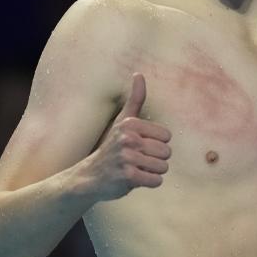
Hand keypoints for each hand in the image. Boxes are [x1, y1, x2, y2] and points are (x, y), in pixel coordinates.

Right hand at [74, 73, 171, 200]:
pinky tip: (136, 179)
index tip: (141, 145)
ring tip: (137, 168)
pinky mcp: (128, 176)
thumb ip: (135, 99)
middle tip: (138, 159)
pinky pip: (156, 180)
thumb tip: (139, 74)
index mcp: (130, 124)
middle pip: (166, 152)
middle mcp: (128, 138)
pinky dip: (150, 182)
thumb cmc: (112, 147)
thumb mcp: (123, 121)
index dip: (157, 143)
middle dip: (156, 159)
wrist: (90, 176)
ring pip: (163, 167)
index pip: (167, 136)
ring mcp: (127, 158)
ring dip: (153, 171)